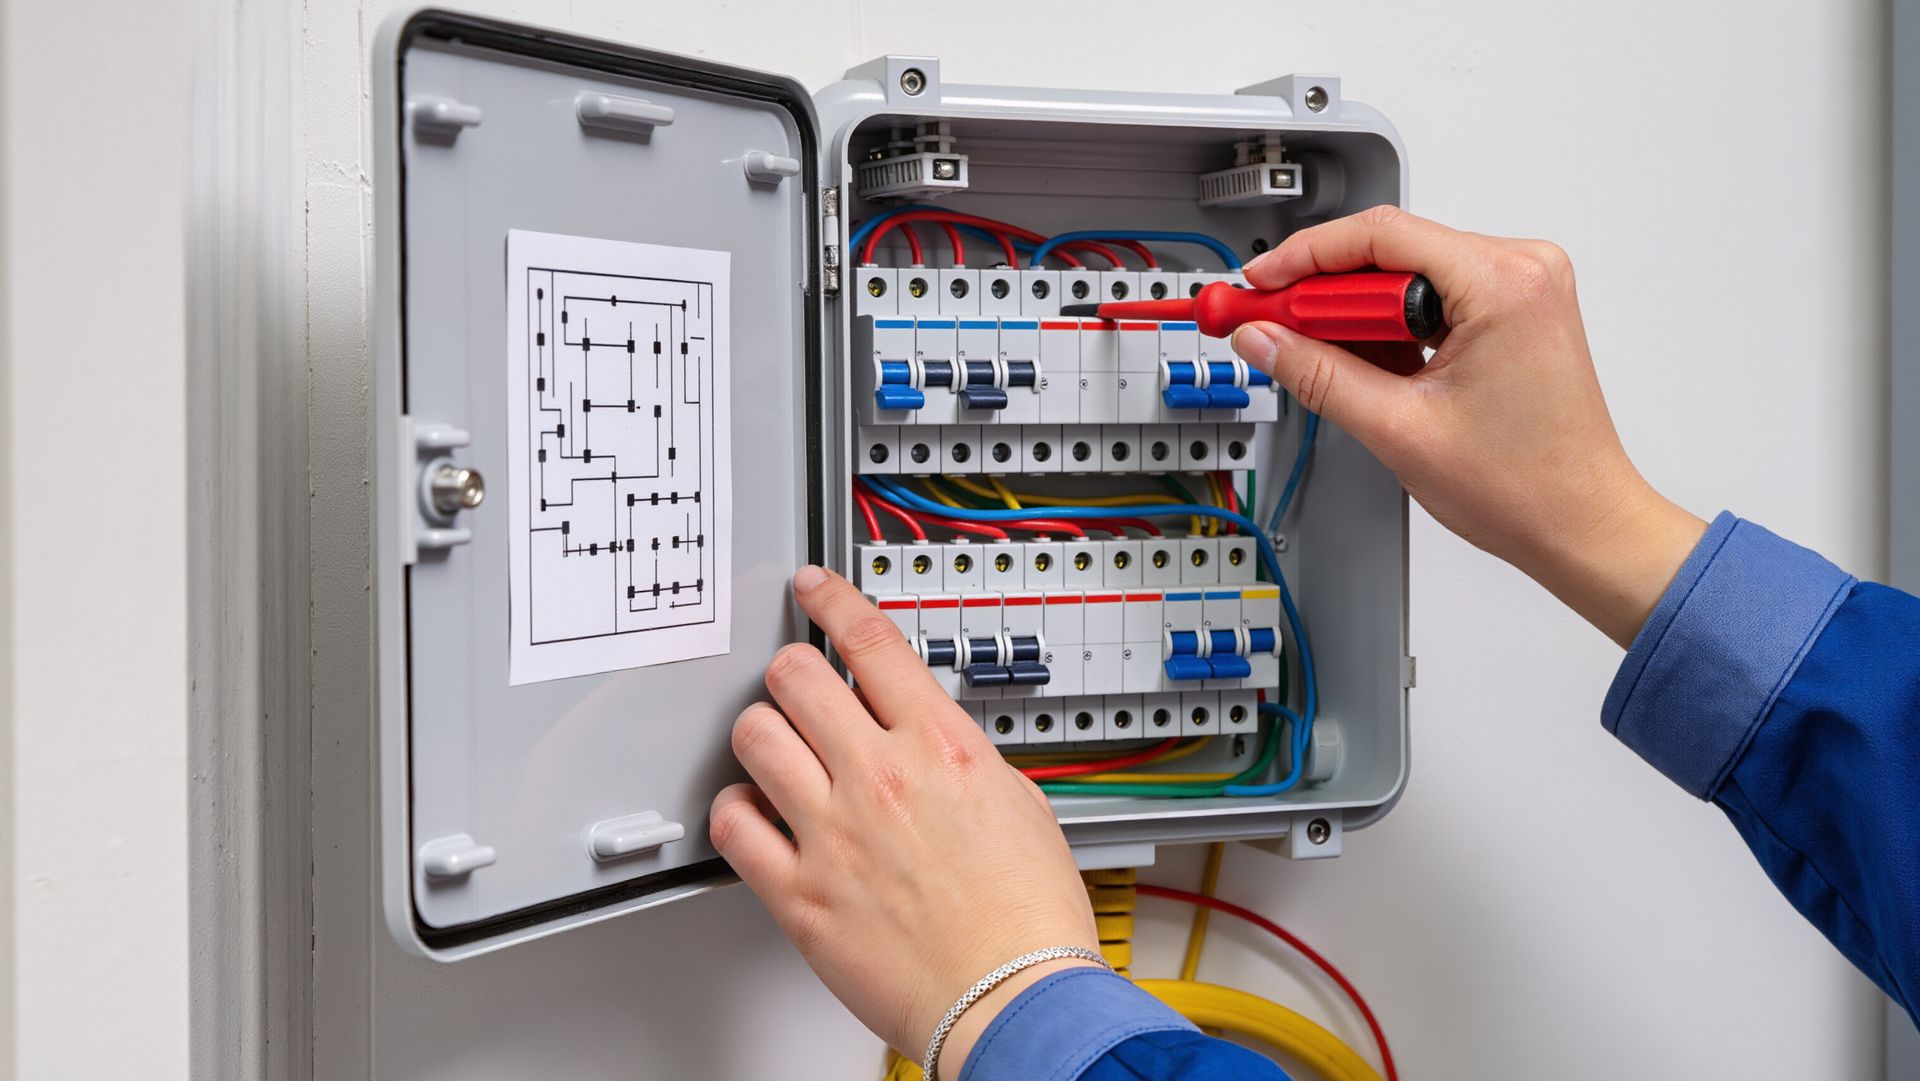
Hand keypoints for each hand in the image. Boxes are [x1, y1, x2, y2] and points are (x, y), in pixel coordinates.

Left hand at [710, 566, 1099, 1076]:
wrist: (1013, 998)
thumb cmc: (1028, 918)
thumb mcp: (1017, 803)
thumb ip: (959, 757)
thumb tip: (927, 737)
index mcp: (941, 747)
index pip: (869, 641)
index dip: (830, 600)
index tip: (812, 589)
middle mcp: (880, 778)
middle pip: (796, 676)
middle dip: (791, 670)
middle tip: (793, 682)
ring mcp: (833, 833)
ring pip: (755, 736)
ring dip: (760, 733)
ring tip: (774, 749)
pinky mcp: (799, 894)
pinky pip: (732, 826)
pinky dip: (734, 811)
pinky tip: (753, 814)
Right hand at [1231, 206, 1705, 645]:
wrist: (1584, 525)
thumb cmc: (1527, 487)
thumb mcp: (1397, 429)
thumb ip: (1317, 374)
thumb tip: (1263, 339)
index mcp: (1504, 284)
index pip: (1379, 236)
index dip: (1303, 259)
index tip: (1257, 287)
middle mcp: (1522, 270)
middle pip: (1390, 252)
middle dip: (1322, 294)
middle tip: (1269, 329)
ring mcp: (1521, 289)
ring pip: (1406, 276)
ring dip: (1355, 315)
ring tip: (1322, 363)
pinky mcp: (1514, 311)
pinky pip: (1432, 297)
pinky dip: (1390, 329)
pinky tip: (1368, 368)